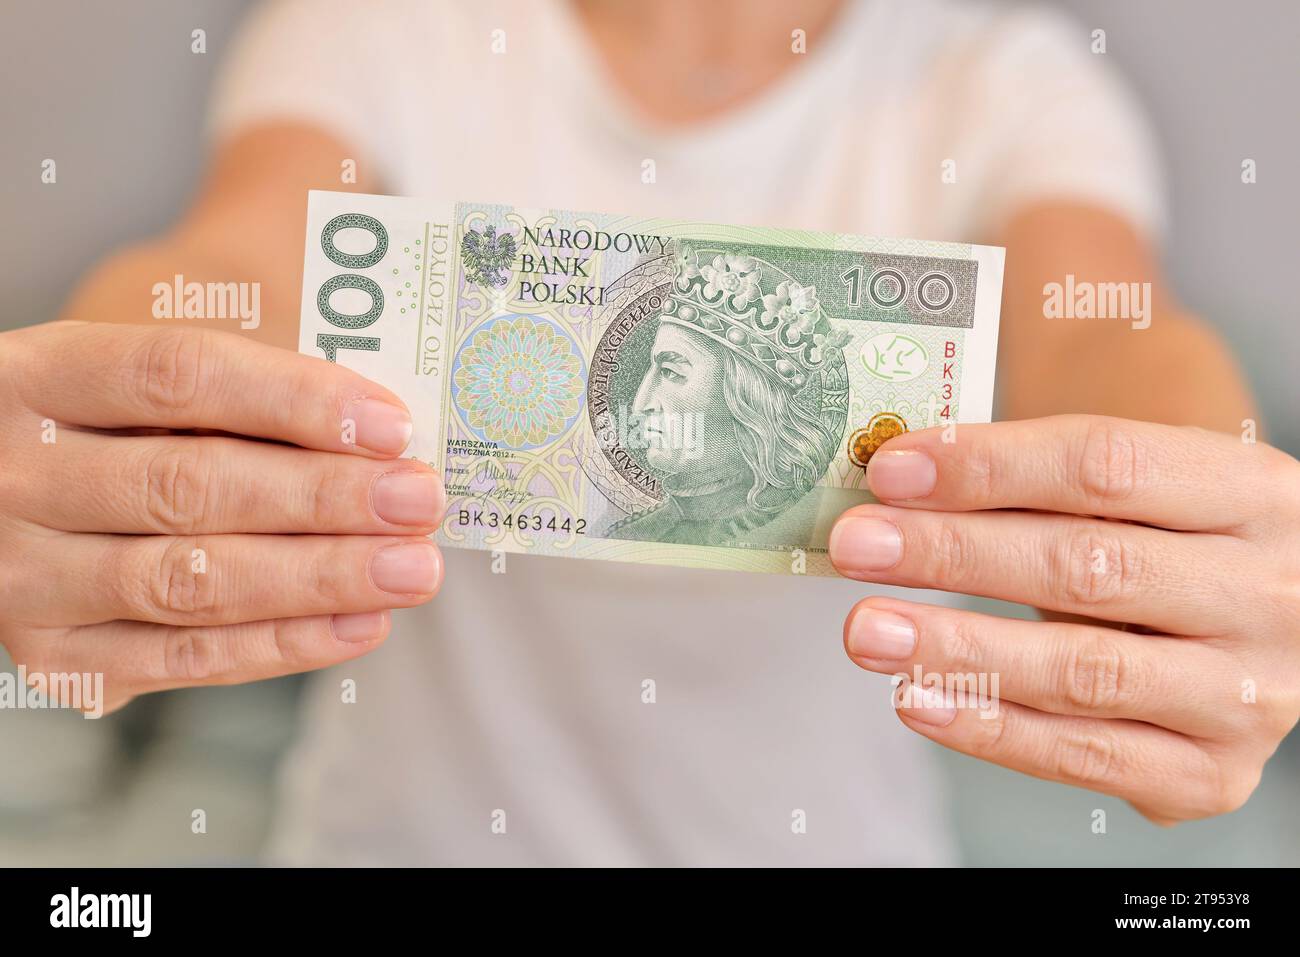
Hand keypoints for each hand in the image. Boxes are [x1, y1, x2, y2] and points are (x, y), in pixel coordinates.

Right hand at [0, 321, 444, 714]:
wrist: (15, 492)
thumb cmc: (122, 425)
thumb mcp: (157, 386)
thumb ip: (253, 397)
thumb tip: (385, 441)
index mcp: (39, 375)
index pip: (177, 374)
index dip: (294, 400)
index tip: (391, 425)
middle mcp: (15, 474)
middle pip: (187, 486)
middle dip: (324, 498)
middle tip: (419, 502)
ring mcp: (23, 574)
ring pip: (188, 581)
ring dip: (319, 578)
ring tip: (410, 568)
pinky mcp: (54, 656)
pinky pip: (184, 658)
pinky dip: (283, 644)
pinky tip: (361, 622)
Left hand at [829, 414, 1299, 822]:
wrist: (1262, 616)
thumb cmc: (1168, 536)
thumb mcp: (1138, 490)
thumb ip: (1032, 487)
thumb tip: (895, 493)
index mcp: (1254, 491)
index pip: (1107, 464)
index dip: (989, 467)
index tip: (892, 471)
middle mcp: (1268, 594)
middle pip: (1090, 566)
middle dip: (955, 555)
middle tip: (857, 546)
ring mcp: (1251, 694)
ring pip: (1084, 671)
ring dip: (958, 649)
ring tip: (867, 630)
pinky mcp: (1213, 773)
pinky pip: (1087, 757)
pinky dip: (992, 729)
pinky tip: (919, 698)